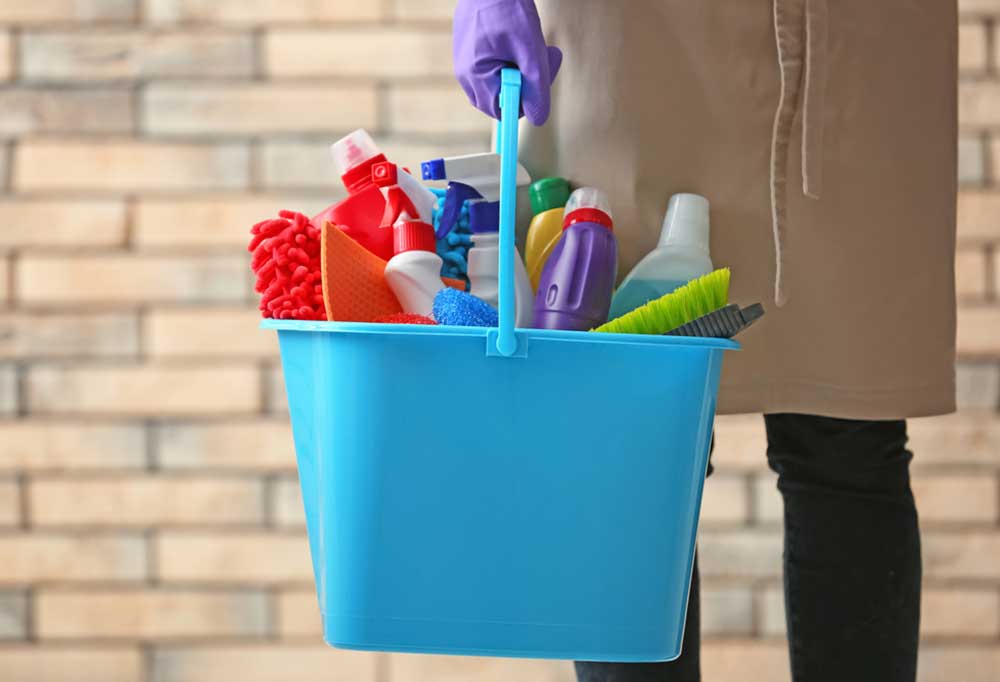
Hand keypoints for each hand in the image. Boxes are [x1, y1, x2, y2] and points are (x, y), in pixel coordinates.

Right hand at [453, 0, 562, 124]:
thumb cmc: (509, 9)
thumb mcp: (531, 51)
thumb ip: (536, 87)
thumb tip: (538, 118)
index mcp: (474, 76)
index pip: (501, 112)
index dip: (524, 102)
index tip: (539, 82)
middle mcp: (464, 74)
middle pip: (501, 99)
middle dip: (526, 84)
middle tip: (544, 60)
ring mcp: (465, 63)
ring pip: (500, 84)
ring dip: (523, 72)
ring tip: (536, 48)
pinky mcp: (470, 53)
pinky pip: (494, 70)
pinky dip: (513, 61)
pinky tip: (522, 43)